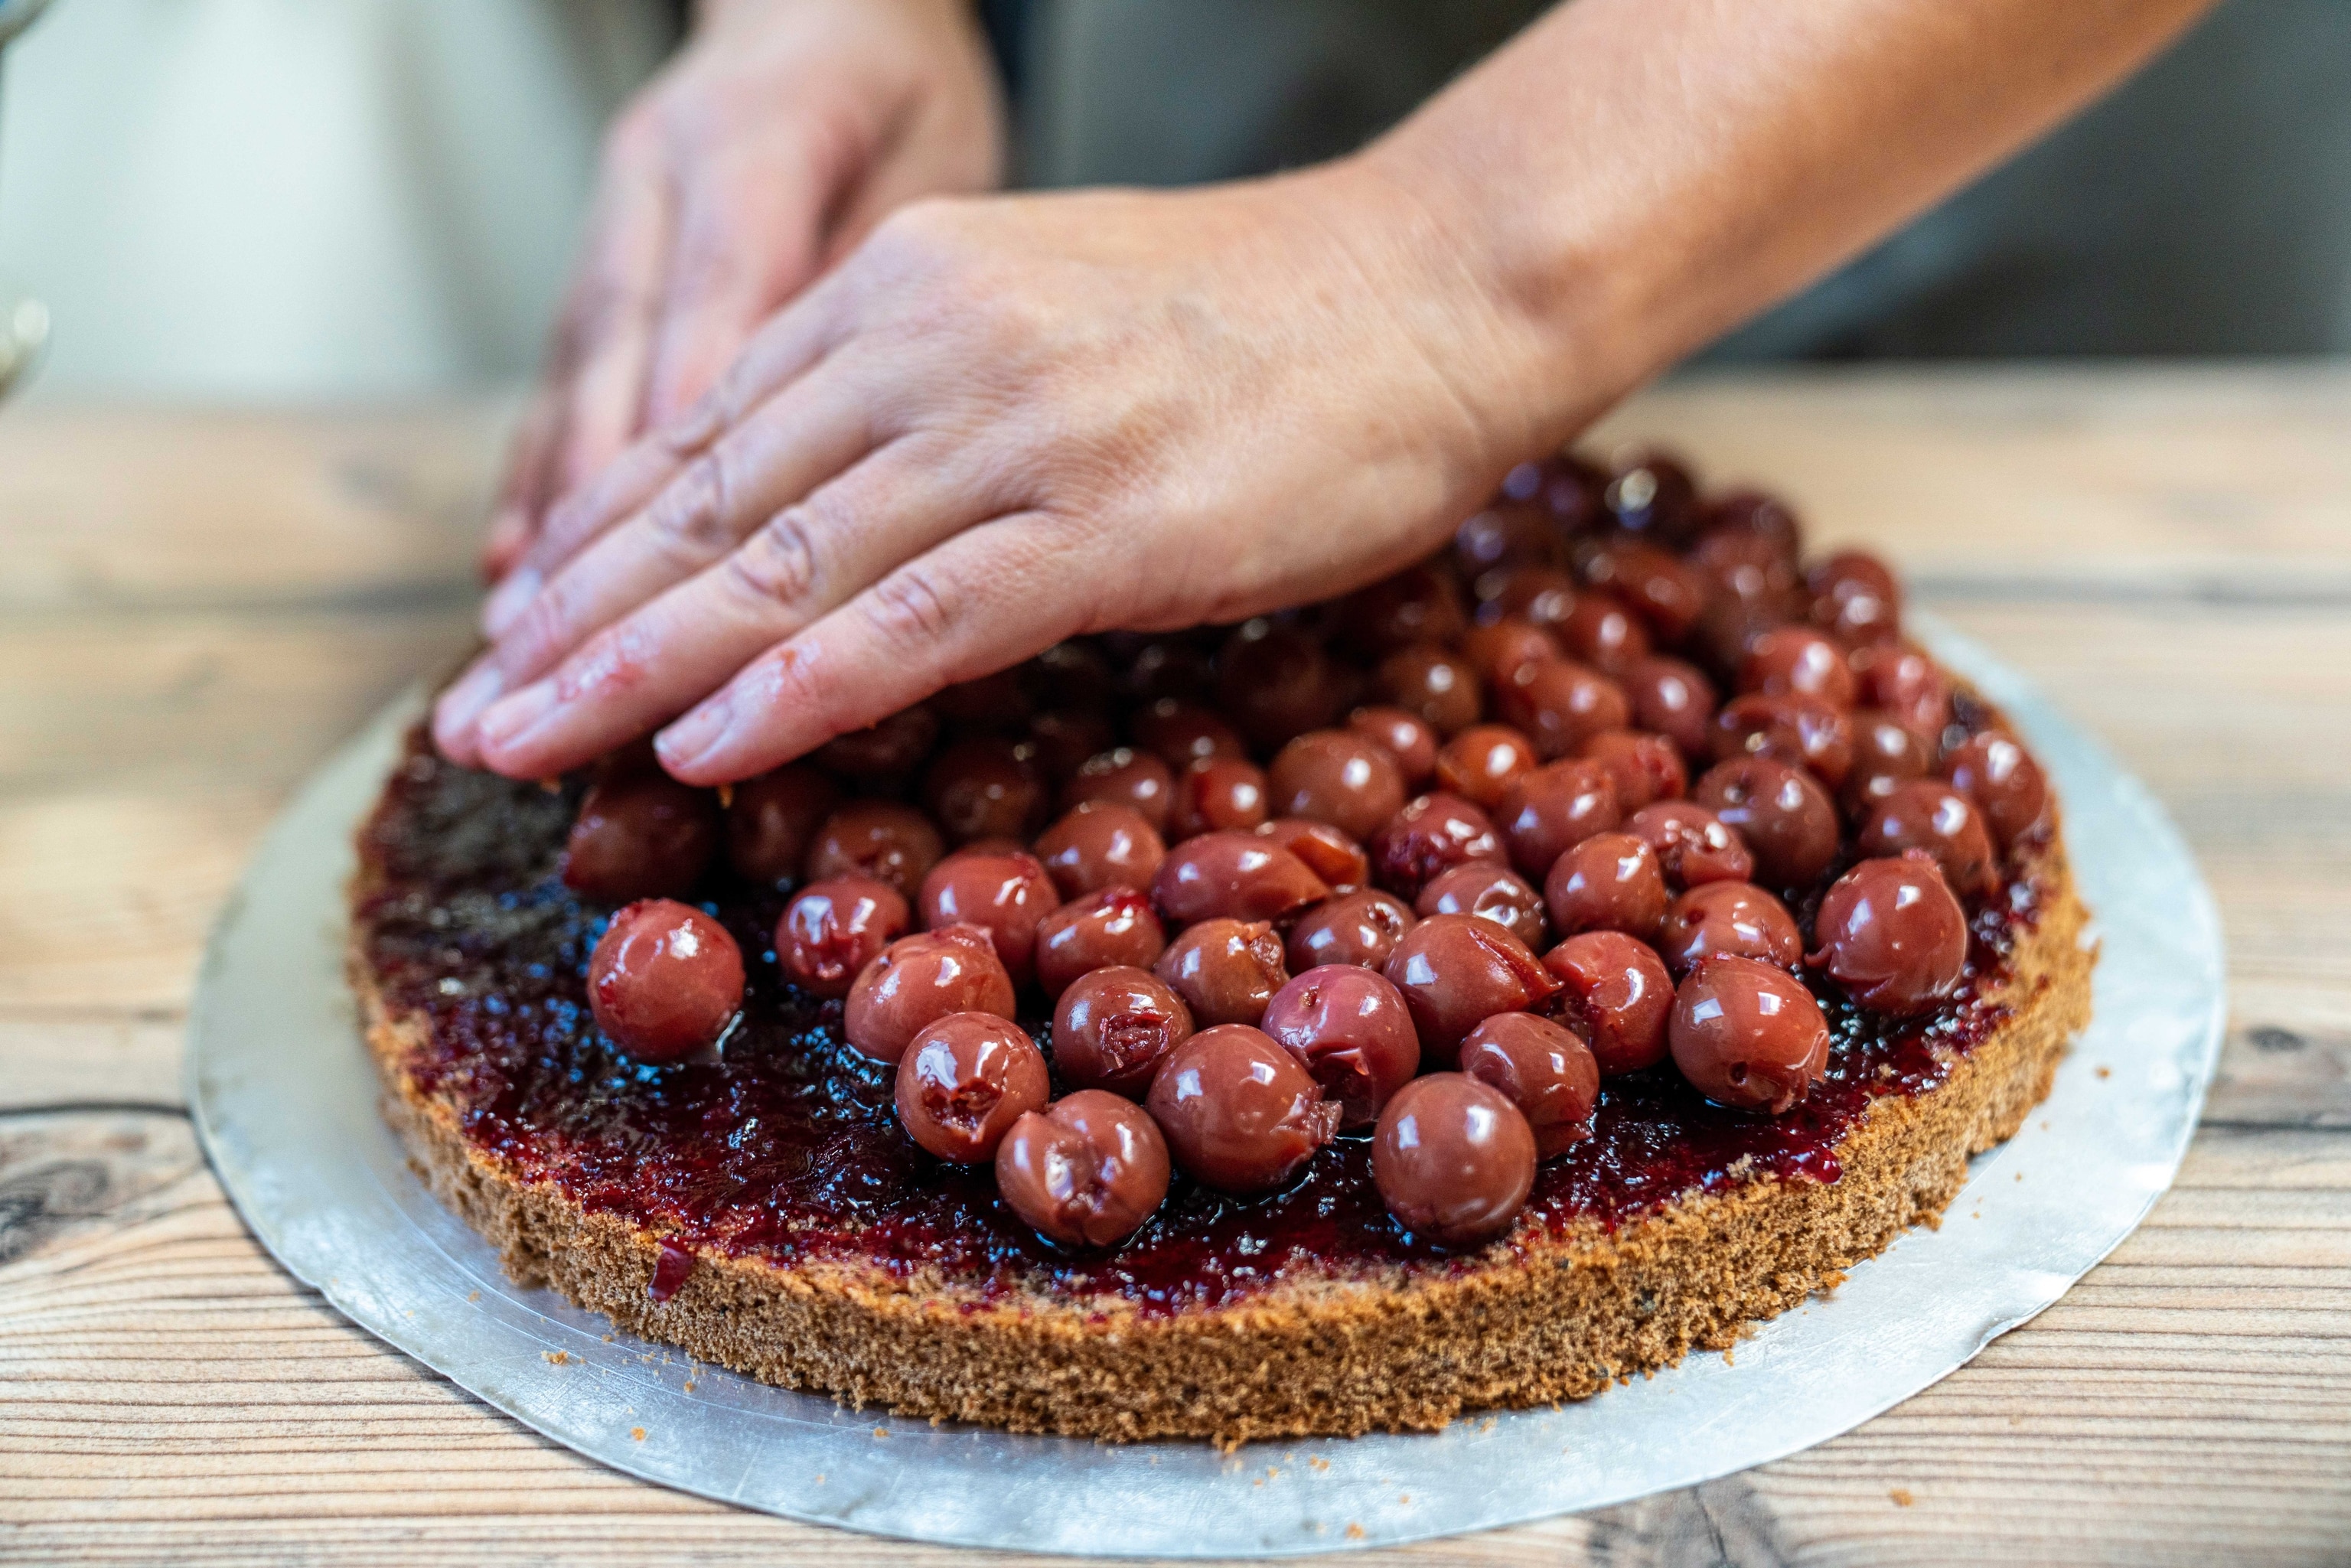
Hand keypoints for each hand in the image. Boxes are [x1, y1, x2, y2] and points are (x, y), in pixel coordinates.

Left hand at [435, 163, 1557, 782]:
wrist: (1434, 287)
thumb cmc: (1258, 325)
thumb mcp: (1048, 319)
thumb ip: (922, 400)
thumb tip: (823, 515)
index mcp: (910, 285)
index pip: (711, 429)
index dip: (600, 543)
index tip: (519, 627)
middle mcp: (933, 340)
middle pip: (711, 499)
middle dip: (576, 617)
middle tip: (467, 714)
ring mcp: (1016, 428)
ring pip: (783, 563)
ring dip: (636, 668)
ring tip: (523, 746)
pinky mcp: (1106, 521)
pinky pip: (914, 619)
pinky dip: (793, 688)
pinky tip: (699, 749)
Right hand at [479, 0, 1004, 583]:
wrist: (829, 3)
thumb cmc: (904, 93)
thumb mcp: (933, 156)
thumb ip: (884, 277)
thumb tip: (854, 421)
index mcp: (759, 138)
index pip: (722, 297)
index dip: (694, 434)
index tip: (683, 559)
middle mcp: (664, 175)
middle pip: (622, 353)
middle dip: (595, 507)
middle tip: (571, 631)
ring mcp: (618, 215)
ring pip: (579, 372)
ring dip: (554, 506)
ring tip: (522, 622)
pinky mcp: (606, 254)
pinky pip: (567, 372)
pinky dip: (543, 469)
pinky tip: (516, 557)